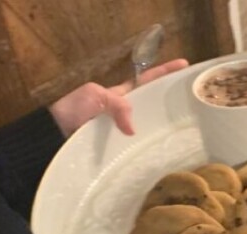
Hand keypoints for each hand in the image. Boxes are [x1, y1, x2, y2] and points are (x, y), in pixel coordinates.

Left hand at [49, 58, 188, 136]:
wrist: (53, 135)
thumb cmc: (73, 110)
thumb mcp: (95, 97)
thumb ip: (117, 106)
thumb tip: (132, 130)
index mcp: (120, 94)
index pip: (147, 80)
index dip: (165, 72)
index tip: (185, 65)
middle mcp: (124, 112)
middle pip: (153, 105)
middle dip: (171, 103)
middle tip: (193, 104)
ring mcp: (122, 131)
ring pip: (148, 127)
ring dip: (163, 130)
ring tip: (184, 132)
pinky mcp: (118, 148)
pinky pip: (136, 147)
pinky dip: (148, 150)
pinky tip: (160, 155)